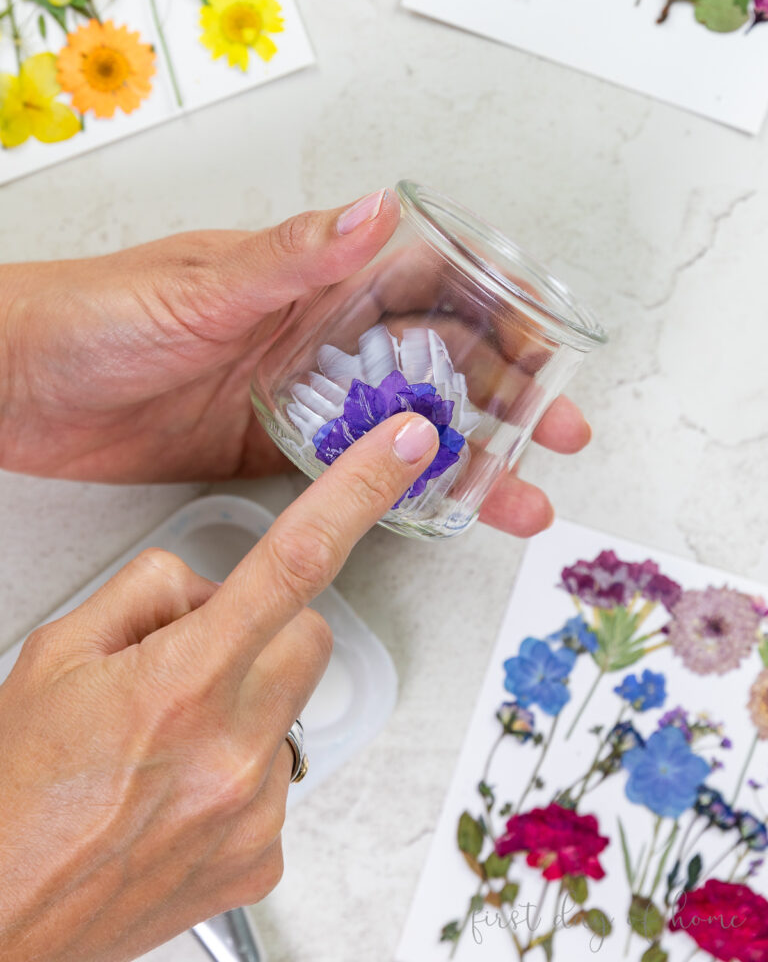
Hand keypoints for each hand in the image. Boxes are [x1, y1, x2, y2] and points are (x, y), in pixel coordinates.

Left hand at [0, 189, 590, 535]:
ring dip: (459, 456)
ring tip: (514, 495)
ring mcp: (292, 395)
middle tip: (555, 437)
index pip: (426, 284)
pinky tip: (432, 507)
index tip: (547, 351)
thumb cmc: (90, 314)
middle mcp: (311, 334)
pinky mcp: (261, 449)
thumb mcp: (199, 285)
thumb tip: (378, 209)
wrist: (12, 387)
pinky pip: (343, 470)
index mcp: (306, 278)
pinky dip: (391, 489)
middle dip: (502, 397)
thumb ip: (292, 258)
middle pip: (431, 362)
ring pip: (397, 424)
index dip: (495, 312)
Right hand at [0, 410, 440, 961]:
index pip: (294, 561)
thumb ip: (151, 592)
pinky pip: (280, 776)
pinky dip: (240, 768)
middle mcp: (232, 749)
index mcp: (181, 682)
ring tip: (167, 743)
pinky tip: (177, 790)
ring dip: (247, 703)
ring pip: (292, 706)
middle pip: (310, 635)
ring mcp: (256, 810)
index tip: (408, 445)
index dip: (360, 491)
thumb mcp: (60, 652)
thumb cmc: (17, 789)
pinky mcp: (263, 856)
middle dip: (268, 629)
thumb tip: (212, 587)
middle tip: (194, 659)